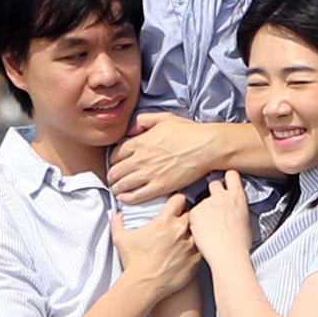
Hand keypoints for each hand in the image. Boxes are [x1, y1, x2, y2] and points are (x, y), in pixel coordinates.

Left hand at [107, 113, 227, 202]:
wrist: (205, 146)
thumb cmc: (188, 132)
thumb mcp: (164, 118)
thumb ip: (144, 120)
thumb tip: (131, 128)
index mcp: (140, 141)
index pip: (116, 153)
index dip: (113, 160)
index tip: (115, 163)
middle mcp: (141, 158)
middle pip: (116, 170)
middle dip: (112, 175)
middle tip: (113, 178)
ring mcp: (149, 174)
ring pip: (123, 184)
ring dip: (116, 187)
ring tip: (116, 189)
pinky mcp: (160, 187)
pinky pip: (136, 196)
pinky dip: (126, 198)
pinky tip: (124, 198)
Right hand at [109, 195, 198, 299]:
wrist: (143, 286)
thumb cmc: (133, 263)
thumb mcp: (120, 238)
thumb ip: (118, 222)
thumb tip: (118, 215)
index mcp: (165, 221)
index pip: (179, 198)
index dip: (177, 200)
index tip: (175, 204)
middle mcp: (181, 230)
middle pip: (192, 212)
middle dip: (186, 214)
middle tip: (180, 221)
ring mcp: (190, 245)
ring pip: (198, 231)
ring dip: (192, 232)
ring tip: (184, 237)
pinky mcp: (195, 260)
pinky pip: (201, 248)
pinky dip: (195, 248)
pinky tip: (187, 252)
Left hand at [188, 170, 256, 264]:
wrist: (228, 255)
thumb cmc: (239, 244)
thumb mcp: (247, 222)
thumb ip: (239, 211)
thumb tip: (235, 212)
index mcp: (237, 197)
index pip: (232, 175)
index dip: (229, 179)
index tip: (227, 183)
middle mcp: (221, 196)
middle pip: (214, 183)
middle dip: (214, 192)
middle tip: (215, 205)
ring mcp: (206, 203)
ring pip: (202, 200)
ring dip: (204, 209)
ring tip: (209, 226)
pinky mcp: (195, 212)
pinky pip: (194, 212)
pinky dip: (196, 219)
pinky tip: (202, 231)